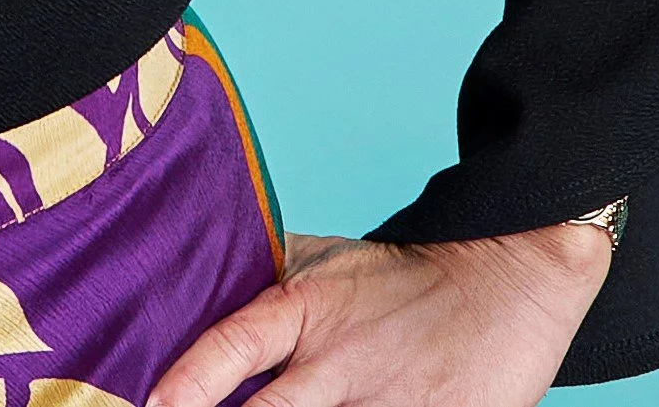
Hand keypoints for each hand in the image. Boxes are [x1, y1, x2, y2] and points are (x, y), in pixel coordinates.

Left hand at [148, 221, 613, 406]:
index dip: (191, 380)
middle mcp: (338, 361)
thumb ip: (264, 287)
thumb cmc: (400, 277)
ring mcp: (387, 403)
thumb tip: (188, 286)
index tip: (154, 405)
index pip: (233, 345)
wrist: (505, 275)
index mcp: (304, 310)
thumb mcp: (324, 265)